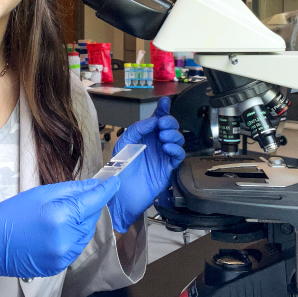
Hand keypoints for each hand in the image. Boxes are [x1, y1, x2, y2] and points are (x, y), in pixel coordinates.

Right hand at [0, 177, 119, 284]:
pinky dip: (72, 236)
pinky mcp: (60, 266)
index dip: (106, 191)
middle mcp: (67, 238)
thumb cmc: (12, 214)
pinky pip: (76, 246)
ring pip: (86, 233)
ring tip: (59, 216)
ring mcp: (64, 256)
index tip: (115, 183)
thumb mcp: (40, 194)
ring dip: (81, 222)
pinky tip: (56, 230)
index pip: (93, 202)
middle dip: (88, 206)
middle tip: (72, 199)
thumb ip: (71, 190)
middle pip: (91, 218)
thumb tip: (94, 186)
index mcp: (60, 216)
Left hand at [107, 96, 184, 232]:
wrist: (121, 195)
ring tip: (164, 137)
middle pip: (169, 127)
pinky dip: (176, 149)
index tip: (165, 102)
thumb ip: (137, 129)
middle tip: (163, 124)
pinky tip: (167, 147)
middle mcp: (155, 144)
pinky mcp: (168, 168)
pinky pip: (178, 155)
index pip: (156, 119)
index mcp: (144, 136)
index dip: (162, 110)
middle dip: (169, 122)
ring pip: (177, 139)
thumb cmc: (119, 170)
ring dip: (173, 134)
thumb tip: (153, 120)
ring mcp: (162, 156)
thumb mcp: (124, 144)